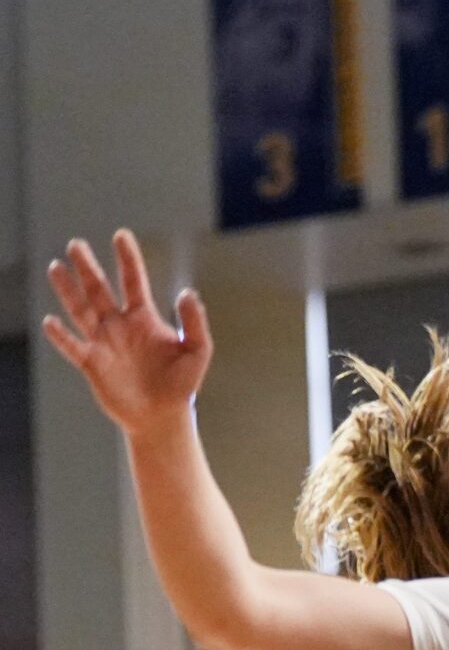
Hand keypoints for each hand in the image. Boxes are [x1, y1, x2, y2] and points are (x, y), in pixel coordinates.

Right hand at [42, 232, 211, 439]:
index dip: (127, 258)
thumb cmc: (182, 383)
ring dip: (68, 290)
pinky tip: (50, 321)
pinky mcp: (91, 363)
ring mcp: (103, 342)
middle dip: (88, 267)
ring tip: (55, 267)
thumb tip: (187, 292)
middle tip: (76, 243)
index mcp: (144, 318)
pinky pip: (73, 346)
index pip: (133, 281)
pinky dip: (61, 335)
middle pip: (100, 289)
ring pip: (80, 310)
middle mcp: (120, 325)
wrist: (163, 415)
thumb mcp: (197, 349)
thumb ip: (194, 321)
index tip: (121, 235)